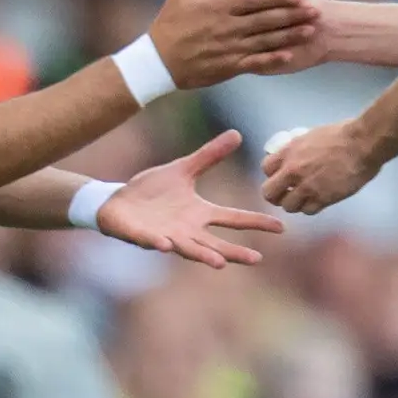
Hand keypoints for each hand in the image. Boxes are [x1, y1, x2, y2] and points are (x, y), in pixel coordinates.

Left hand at [89, 132, 288, 268]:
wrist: (117, 201)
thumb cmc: (151, 191)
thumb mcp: (183, 170)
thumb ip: (209, 156)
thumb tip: (237, 134)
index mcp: (199, 213)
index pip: (233, 218)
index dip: (255, 222)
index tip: (281, 227)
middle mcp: (187, 229)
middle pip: (216, 243)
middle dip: (234, 252)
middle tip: (256, 259)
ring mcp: (166, 235)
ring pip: (188, 248)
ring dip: (203, 255)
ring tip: (220, 263)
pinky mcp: (143, 236)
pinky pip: (152, 242)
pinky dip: (159, 244)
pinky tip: (166, 245)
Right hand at [145, 0, 318, 89]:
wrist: (157, 60)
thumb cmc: (172, 18)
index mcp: (219, 6)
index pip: (254, 1)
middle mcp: (227, 28)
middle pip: (265, 21)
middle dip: (291, 16)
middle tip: (314, 11)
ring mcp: (229, 49)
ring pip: (264, 42)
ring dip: (288, 37)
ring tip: (309, 31)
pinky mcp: (228, 67)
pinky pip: (254, 64)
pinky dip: (271, 60)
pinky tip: (287, 56)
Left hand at [261, 118, 382, 215]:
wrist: (362, 143)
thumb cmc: (341, 134)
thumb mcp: (311, 136)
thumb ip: (298, 149)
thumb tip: (294, 156)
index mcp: (289, 152)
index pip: (265, 169)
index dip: (273, 175)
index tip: (281, 176)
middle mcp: (293, 171)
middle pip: (269, 193)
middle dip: (276, 195)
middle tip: (286, 194)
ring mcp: (307, 187)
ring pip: (288, 206)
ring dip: (295, 203)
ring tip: (305, 198)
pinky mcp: (323, 198)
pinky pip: (308, 211)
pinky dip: (311, 207)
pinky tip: (318, 200)